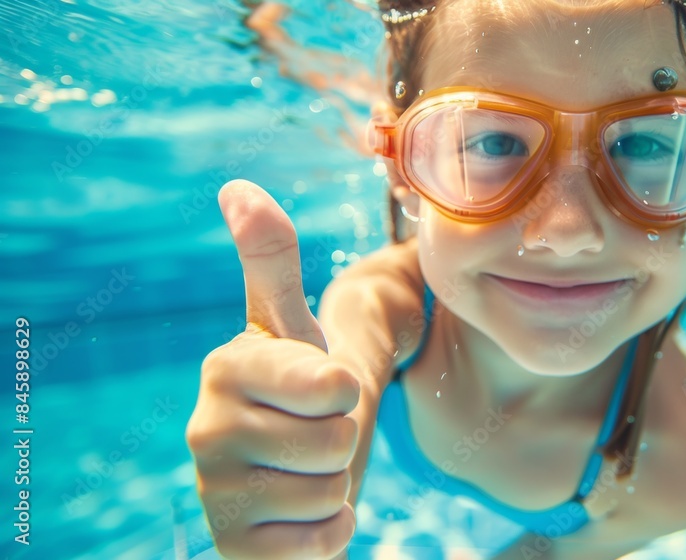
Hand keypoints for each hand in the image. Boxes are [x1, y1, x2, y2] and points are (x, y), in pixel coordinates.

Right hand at [186, 180, 359, 558]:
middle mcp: (207, 429)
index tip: (320, 389)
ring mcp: (215, 492)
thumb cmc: (298, 392)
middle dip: (343, 440)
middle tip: (315, 434)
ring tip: (305, 471)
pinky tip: (299, 514)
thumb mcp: (291, 326)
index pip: (333, 386)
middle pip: (338, 442)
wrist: (283, 473)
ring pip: (331, 492)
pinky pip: (319, 544)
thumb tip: (238, 187)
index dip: (344, 392)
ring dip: (335, 484)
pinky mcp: (234, 546)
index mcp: (228, 367)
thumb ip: (271, 260)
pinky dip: (327, 532)